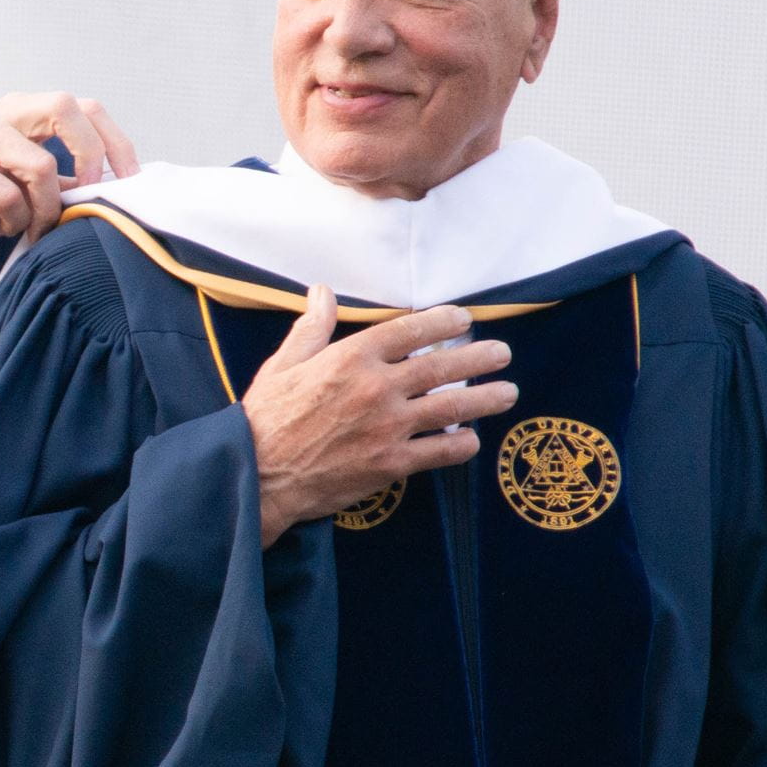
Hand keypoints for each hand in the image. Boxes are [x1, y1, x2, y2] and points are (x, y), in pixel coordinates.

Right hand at [0, 92, 138, 286]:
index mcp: (20, 111)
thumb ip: (66, 180)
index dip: (114, 140)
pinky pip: (8, 194)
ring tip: (37, 228)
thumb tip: (119, 186)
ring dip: (47, 208)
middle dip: (90, 155)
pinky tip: (6, 227)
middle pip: (64, 107)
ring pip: (41, 164)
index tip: (130, 179)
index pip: (82, 106)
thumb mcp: (30, 192)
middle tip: (91, 196)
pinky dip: (16, 220)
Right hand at [242, 288, 517, 542]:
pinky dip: (461, 445)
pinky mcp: (391, 463)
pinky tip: (472, 440)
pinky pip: (440, 451)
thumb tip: (321, 291)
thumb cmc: (266, 418)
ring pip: (452, 408)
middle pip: (441, 366)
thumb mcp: (283, 364)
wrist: (258, 475)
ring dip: (486, 399)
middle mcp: (376, 388)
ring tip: (507, 392)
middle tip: (502, 353)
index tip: (464, 318)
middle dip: (480, 357)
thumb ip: (311, 327)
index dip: (442, 322)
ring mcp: (388, 427)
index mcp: (350, 358)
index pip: (409, 331)